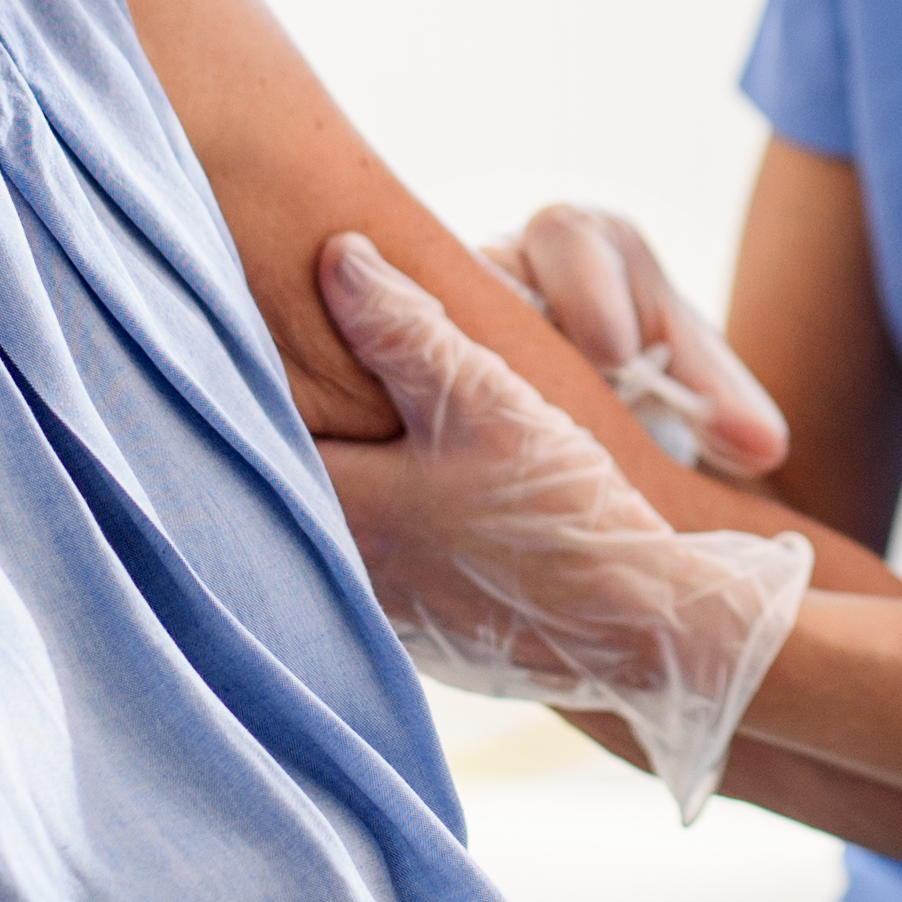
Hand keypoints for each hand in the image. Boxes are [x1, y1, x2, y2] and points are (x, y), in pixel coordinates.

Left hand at [309, 232, 811, 821]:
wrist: (644, 632)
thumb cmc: (556, 511)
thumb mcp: (483, 396)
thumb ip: (401, 326)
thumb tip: (337, 257)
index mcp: (341, 508)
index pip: (259, 430)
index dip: (259, 376)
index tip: (257, 332)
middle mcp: (345, 573)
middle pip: (292, 488)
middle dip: (300, 433)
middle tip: (305, 380)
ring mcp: (387, 619)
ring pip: (338, 538)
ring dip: (348, 494)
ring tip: (364, 443)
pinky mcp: (431, 643)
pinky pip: (388, 580)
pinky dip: (393, 542)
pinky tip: (429, 514)